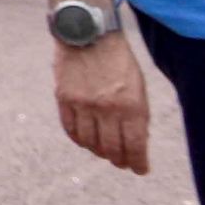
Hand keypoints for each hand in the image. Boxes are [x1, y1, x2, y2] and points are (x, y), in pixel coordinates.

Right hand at [56, 33, 152, 173]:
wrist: (88, 34)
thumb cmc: (118, 61)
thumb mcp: (138, 87)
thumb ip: (138, 115)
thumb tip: (136, 143)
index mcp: (132, 105)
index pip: (136, 146)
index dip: (138, 163)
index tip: (140, 169)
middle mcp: (107, 108)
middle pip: (112, 148)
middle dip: (119, 160)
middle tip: (122, 163)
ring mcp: (83, 104)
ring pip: (90, 142)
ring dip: (98, 152)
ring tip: (104, 152)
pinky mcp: (64, 98)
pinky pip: (71, 129)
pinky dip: (79, 140)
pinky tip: (86, 140)